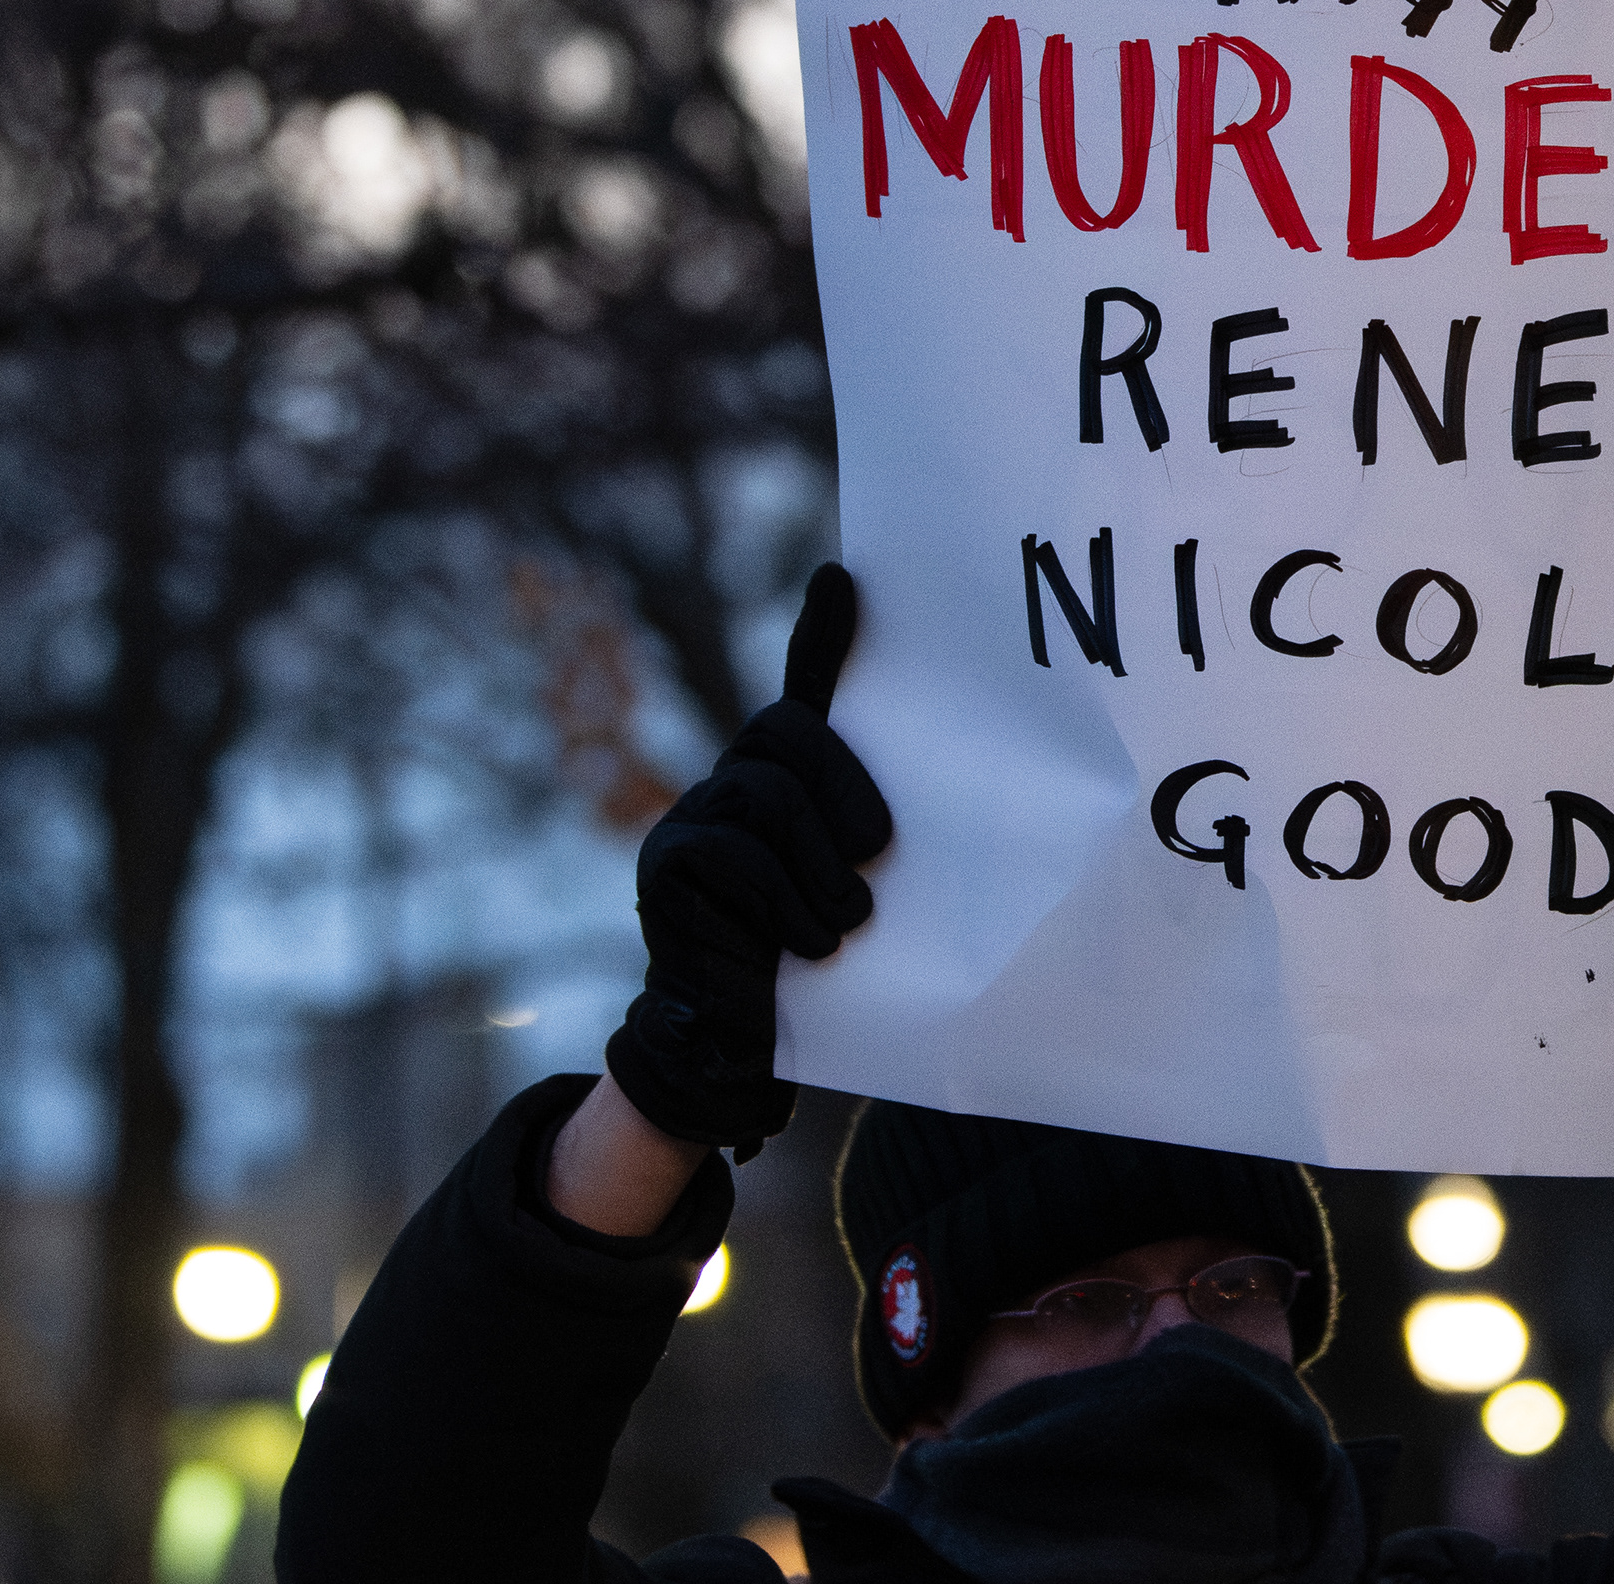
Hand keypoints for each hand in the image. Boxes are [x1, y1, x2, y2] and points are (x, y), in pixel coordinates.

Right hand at [601, 564, 890, 1159]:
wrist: (738, 1037)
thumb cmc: (815, 954)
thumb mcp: (859, 884)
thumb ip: (876, 838)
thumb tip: (946, 816)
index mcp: (791, 771)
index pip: (806, 685)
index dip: (823, 631)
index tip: (844, 576)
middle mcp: (737, 773)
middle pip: (789, 734)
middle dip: (842, 788)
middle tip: (878, 855)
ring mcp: (693, 812)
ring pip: (766, 796)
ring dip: (818, 867)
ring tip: (844, 923)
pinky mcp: (666, 862)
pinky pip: (734, 853)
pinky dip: (782, 901)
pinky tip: (804, 945)